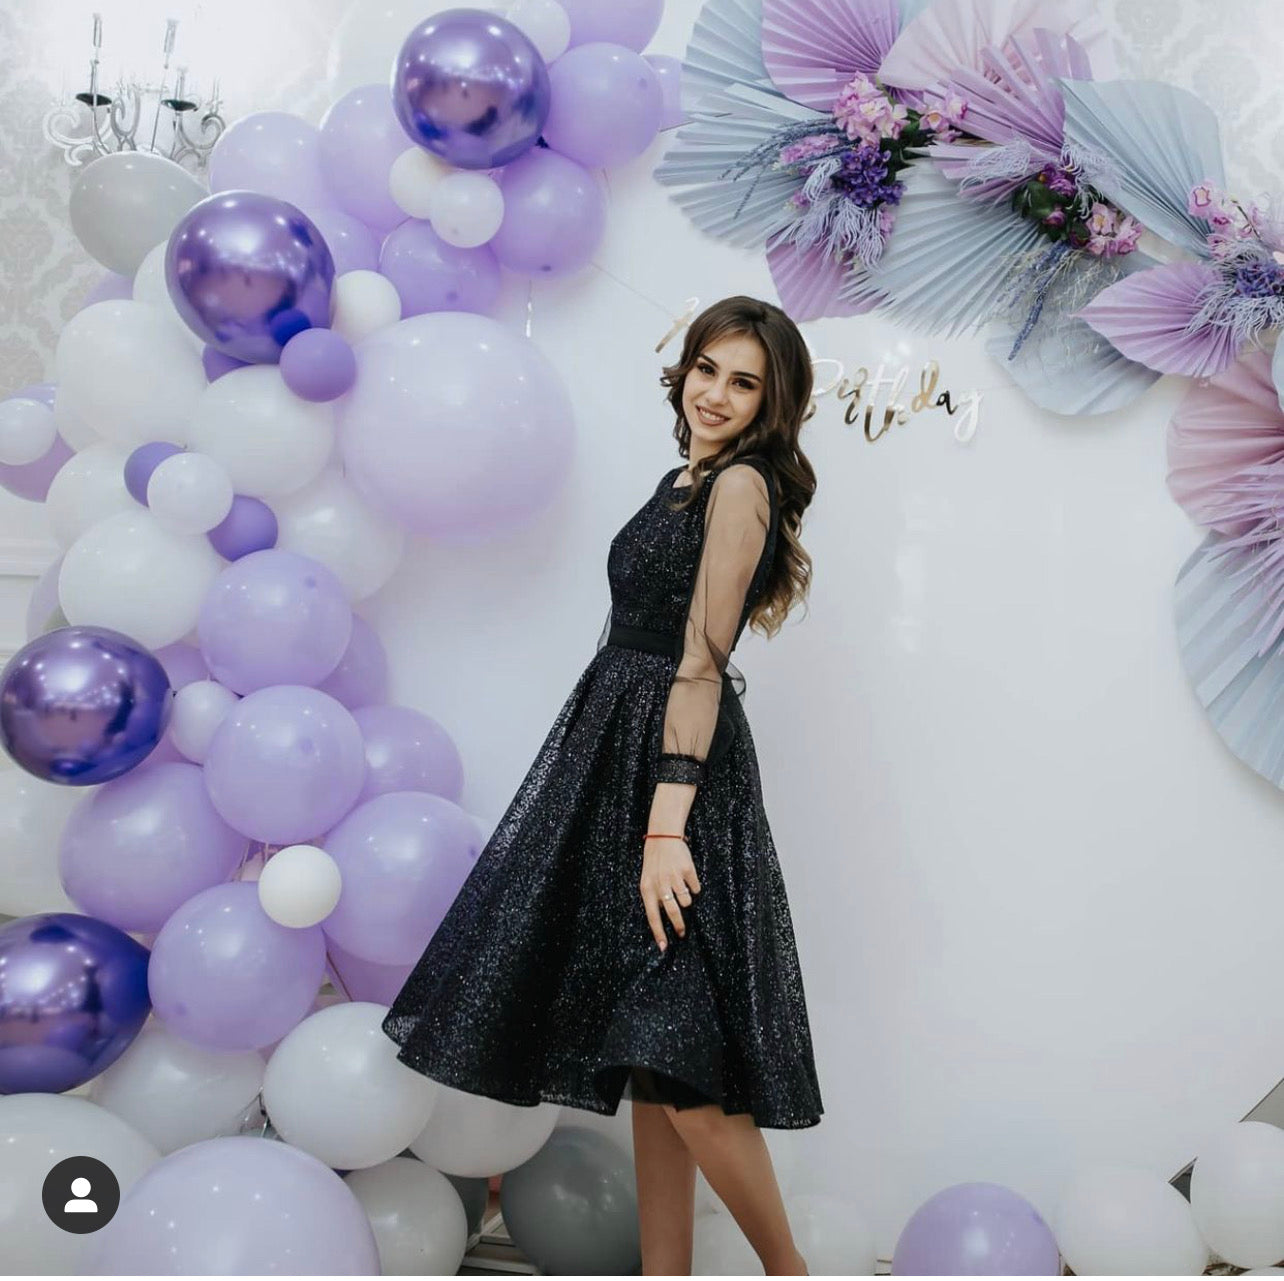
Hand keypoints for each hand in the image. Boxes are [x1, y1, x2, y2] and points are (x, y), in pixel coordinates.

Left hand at [639, 836, 700, 951]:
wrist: (663, 838)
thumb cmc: (655, 863)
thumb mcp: (648, 880)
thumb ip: (654, 898)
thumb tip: (664, 921)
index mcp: (647, 889)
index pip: (652, 916)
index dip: (658, 933)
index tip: (664, 947)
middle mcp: (660, 884)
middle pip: (673, 912)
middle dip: (679, 926)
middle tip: (682, 933)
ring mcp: (674, 877)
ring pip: (687, 901)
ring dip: (687, 899)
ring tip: (681, 889)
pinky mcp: (687, 870)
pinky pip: (695, 889)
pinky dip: (694, 886)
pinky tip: (687, 878)